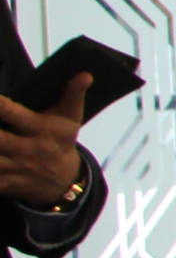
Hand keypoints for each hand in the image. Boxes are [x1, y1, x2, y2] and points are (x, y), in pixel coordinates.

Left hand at [0, 77, 88, 208]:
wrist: (63, 181)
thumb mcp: (72, 119)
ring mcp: (15, 168)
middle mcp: (27, 149)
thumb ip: (73, 95)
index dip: (0, 106)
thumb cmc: (61, 141)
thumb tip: (85, 74)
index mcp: (40, 129)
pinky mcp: (6, 183)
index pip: (15, 114)